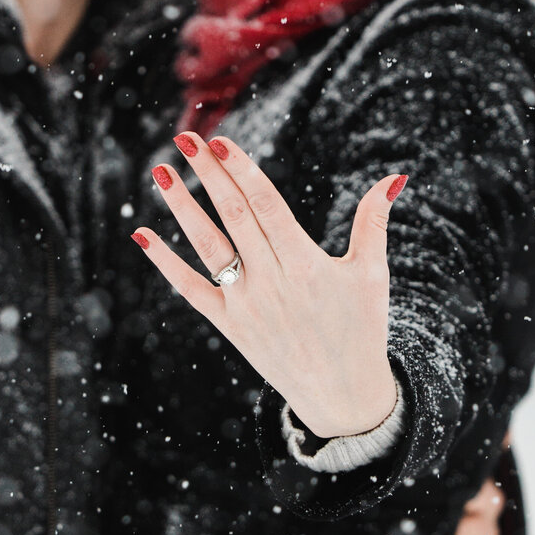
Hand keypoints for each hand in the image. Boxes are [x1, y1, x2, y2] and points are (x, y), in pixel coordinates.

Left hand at [133, 132, 405, 439]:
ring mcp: (246, 305)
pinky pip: (190, 290)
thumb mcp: (372, 275)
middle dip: (207, 174)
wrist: (342, 397)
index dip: (241, 171)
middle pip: (233, 216)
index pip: (267, 206)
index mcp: (307, 265)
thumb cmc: (361, 330)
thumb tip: (393, 177)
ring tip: (161, 172)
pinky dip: (165, 263)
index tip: (220, 141)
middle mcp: (272, 283)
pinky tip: (141, 234)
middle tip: (184, 138)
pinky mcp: (229, 326)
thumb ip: (373, 223)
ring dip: (182, 208)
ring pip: (208, 247)